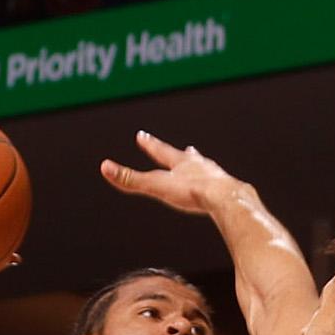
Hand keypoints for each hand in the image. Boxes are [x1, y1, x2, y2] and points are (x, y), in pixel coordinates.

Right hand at [100, 130, 243, 215]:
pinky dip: (219, 186)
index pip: (161, 151)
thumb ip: (131, 179)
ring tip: (204, 165)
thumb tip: (105, 167)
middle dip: (184, 154)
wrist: (226, 199)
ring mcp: (217, 177)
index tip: (142, 136)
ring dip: (203, 167)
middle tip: (187, 148)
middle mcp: (200, 166)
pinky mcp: (229, 190)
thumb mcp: (157, 186)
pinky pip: (223, 187)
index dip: (150, 145)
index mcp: (181, 163)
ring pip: (208, 169)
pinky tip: (224, 191)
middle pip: (189, 158)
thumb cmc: (192, 192)